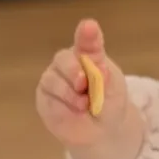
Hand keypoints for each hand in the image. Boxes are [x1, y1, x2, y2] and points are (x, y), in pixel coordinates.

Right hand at [36, 20, 142, 158]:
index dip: (87, 35)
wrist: (101, 131)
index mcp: (90, 55)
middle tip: (84, 84)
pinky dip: (63, 104)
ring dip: (70, 92)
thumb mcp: (114, 91)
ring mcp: (54, 78)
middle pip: (64, 58)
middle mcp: (69, 63)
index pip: (87, 41)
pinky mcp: (45, 95)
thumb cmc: (109, 104)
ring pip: (53, 78)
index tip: (89, 26)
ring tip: (85, 105)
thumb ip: (106, 77)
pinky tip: (76, 110)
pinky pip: (48, 95)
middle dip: (73, 71)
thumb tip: (99, 68)